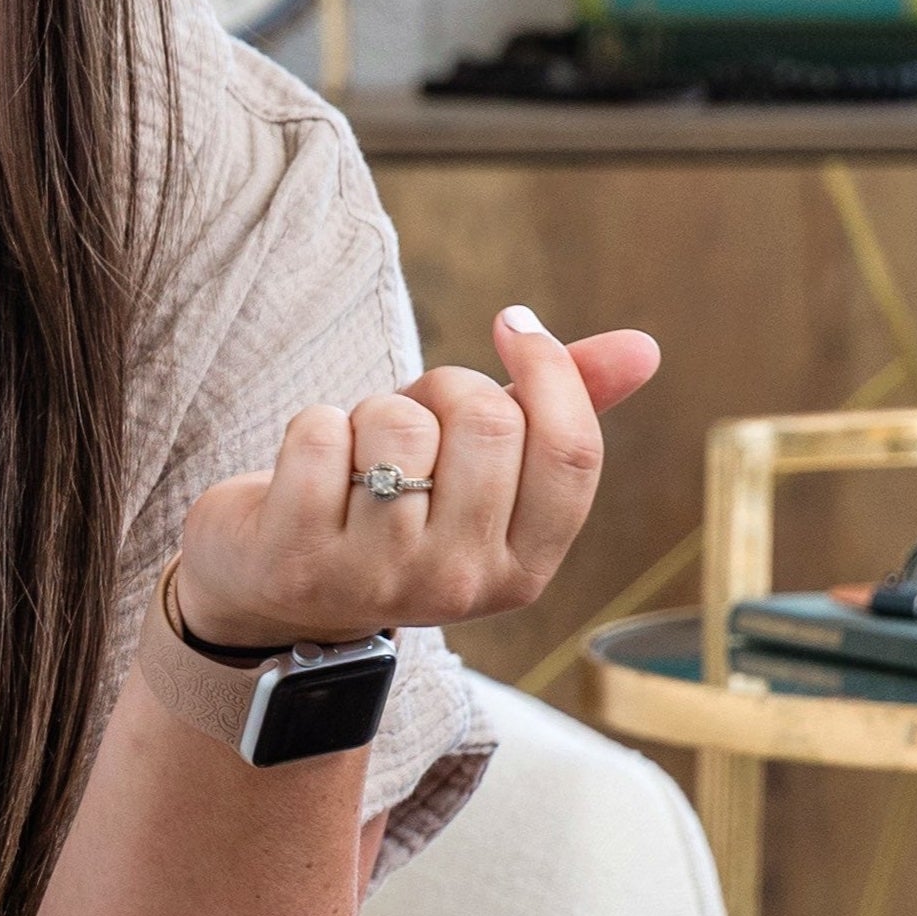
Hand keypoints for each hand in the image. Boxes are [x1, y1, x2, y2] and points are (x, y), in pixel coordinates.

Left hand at [174, 307, 659, 648]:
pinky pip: (319, 432)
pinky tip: (306, 474)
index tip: (513, 327)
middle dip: (443, 388)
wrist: (270, 588)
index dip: (548, 369)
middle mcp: (460, 584)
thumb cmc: (389, 505)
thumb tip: (645, 347)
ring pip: (398, 424)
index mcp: (523, 568)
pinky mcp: (297, 557)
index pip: (573, 451)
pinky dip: (311, 426)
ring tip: (355, 459)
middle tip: (411, 421)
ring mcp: (377, 577)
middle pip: (485, 421)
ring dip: (370, 413)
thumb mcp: (477, 467)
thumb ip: (557, 412)